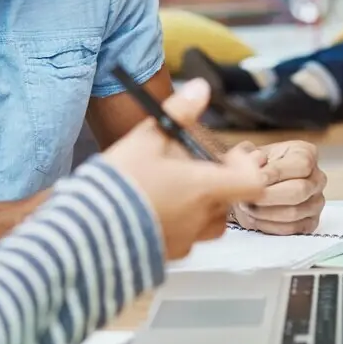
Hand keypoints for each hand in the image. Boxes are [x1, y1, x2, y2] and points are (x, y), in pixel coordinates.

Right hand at [102, 80, 266, 259]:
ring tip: (172, 191)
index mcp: (205, 188)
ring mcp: (187, 240)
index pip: (253, 183)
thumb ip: (179, 111)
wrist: (89, 229)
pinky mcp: (170, 256)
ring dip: (200, 206)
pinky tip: (154, 211)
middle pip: (229, 200)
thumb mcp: (148, 137)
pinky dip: (179, 225)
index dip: (246, 168)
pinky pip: (186, 239)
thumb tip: (200, 87)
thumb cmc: (122, 181)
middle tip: (190, 169)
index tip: (226, 157)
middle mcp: (202, 218)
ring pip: (209, 222)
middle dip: (216, 184)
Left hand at [230, 140, 327, 234]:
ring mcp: (316, 201)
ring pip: (294, 212)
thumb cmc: (256, 168)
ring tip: (247, 207)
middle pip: (299, 191)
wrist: (253, 187)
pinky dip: (269, 225)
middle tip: (248, 197)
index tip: (256, 180)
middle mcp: (317, 178)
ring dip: (265, 212)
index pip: (300, 165)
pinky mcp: (310, 222)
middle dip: (268, 197)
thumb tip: (256, 160)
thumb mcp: (248, 154)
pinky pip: (292, 228)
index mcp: (305, 154)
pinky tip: (255, 218)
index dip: (276, 173)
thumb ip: (249, 154)